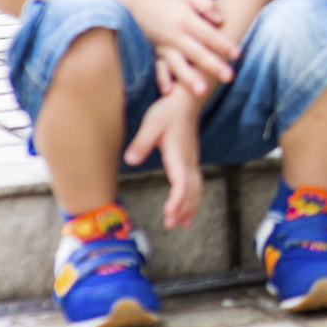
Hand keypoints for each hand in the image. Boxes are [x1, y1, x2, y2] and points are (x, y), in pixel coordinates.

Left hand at [125, 89, 203, 228]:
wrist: (186, 101)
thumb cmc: (168, 112)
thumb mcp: (151, 124)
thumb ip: (141, 143)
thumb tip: (130, 160)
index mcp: (179, 155)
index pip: (181, 183)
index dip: (177, 201)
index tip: (169, 214)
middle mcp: (189, 161)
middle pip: (191, 190)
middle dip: (182, 209)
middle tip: (171, 225)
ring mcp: (192, 161)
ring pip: (196, 188)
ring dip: (190, 207)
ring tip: (182, 224)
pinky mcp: (191, 160)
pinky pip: (195, 183)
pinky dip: (193, 198)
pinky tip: (187, 207)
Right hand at [126, 0, 237, 92]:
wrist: (133, 10)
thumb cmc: (167, 3)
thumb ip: (206, 4)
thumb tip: (221, 20)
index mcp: (186, 20)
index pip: (208, 34)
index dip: (223, 44)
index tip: (237, 54)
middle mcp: (175, 36)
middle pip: (197, 53)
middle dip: (213, 66)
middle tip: (228, 78)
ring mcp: (163, 48)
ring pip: (178, 65)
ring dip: (189, 79)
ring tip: (201, 92)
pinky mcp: (154, 57)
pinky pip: (157, 70)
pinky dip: (162, 80)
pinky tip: (168, 92)